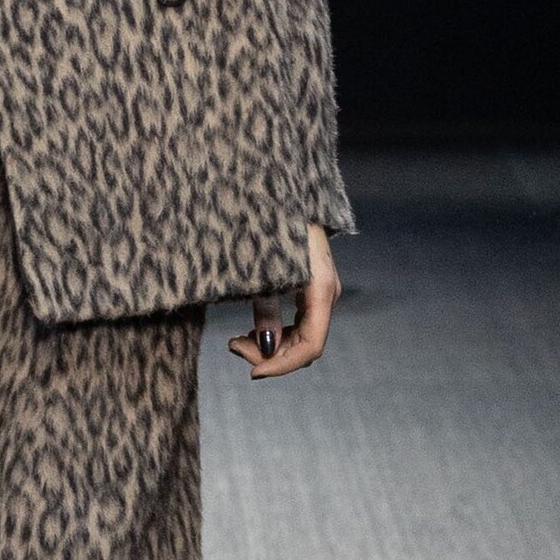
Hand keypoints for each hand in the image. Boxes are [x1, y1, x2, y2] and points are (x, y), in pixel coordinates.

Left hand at [229, 224, 340, 379]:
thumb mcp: (259, 268)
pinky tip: (250, 331)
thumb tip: (266, 349)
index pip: (310, 347)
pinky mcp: (310, 284)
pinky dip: (276, 332)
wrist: (273, 186)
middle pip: (306, 345)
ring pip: (302, 336)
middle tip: (232, 345)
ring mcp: (320, 288)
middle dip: (271, 355)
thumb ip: (265, 310)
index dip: (281, 366)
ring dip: (272, 346)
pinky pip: (299, 321)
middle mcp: (326, 292)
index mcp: (321, 288)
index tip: (251, 372)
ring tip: (236, 340)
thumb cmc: (264, 223)